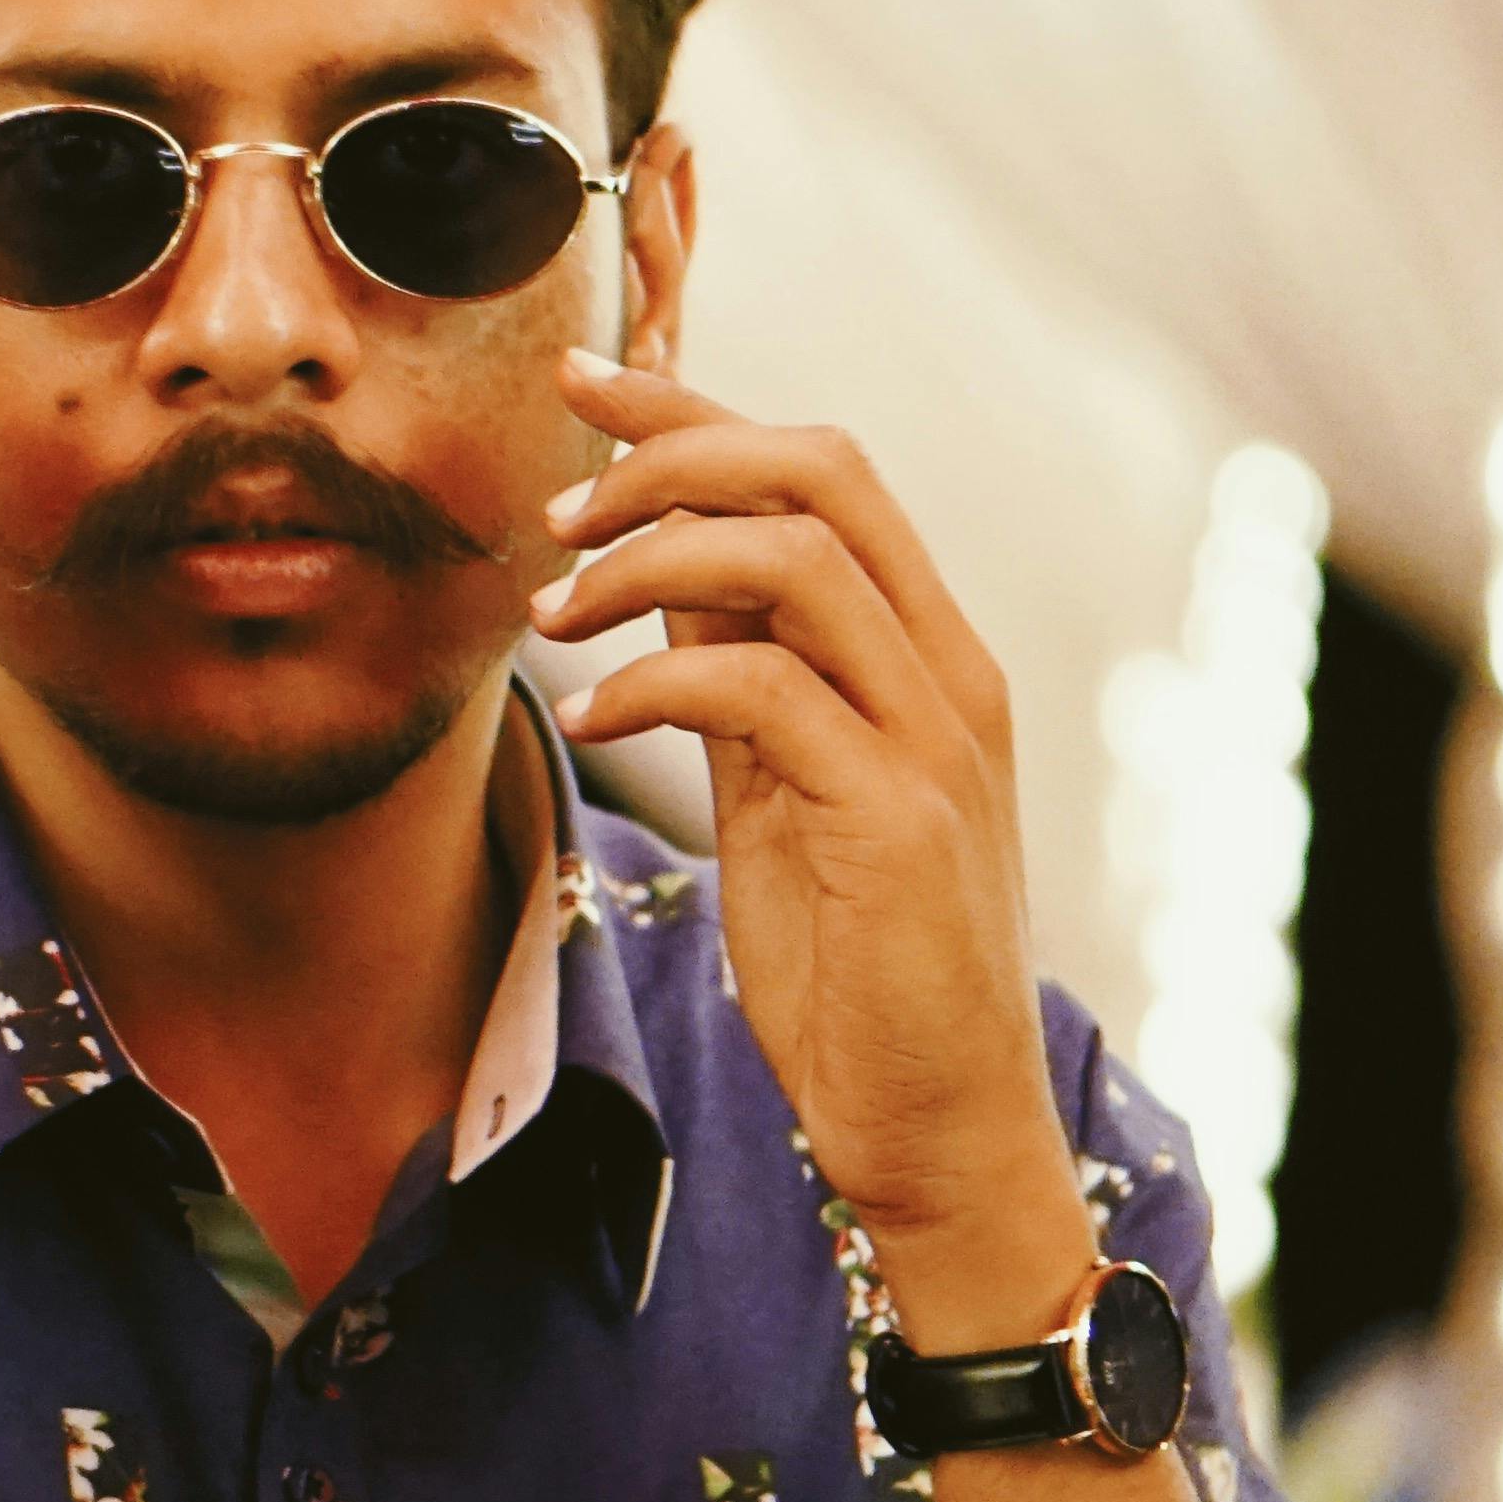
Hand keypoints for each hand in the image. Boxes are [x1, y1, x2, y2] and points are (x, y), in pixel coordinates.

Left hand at [530, 357, 1086, 1299]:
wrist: (935, 1124)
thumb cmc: (858, 970)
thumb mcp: (785, 795)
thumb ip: (744, 683)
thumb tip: (656, 581)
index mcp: (927, 654)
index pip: (822, 470)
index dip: (697, 408)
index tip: (582, 377)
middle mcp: (949, 673)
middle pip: (821, 471)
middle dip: (670, 458)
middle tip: (556, 512)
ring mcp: (935, 740)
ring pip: (792, 559)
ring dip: (646, 564)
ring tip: (553, 618)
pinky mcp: (898, 818)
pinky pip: (762, 690)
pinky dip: (653, 685)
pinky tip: (591, 718)